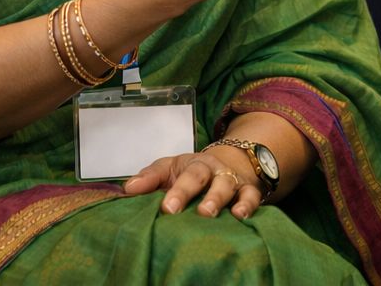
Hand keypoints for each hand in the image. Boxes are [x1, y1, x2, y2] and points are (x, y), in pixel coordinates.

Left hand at [123, 148, 264, 218]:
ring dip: (217, 198)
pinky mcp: (249, 190)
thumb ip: (150, 178)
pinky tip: (241, 216)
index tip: (165, 208)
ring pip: (226, 185)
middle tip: (174, 210)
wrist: (230, 164)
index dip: (174, 190)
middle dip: (188, 192)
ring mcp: (231, 179)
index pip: (181, 174)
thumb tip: (128, 189)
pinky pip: (251, 195)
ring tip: (208, 213)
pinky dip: (248, 205)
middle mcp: (212, 169)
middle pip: (201, 176)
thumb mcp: (170, 169)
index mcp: (192, 164)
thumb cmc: (193, 173)